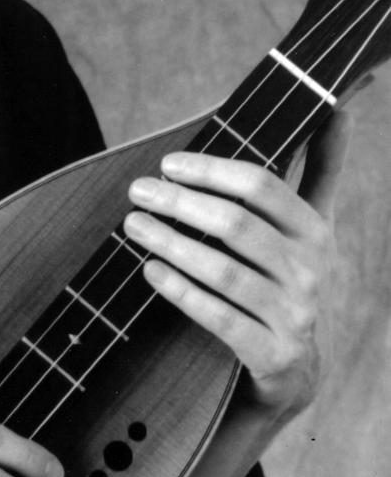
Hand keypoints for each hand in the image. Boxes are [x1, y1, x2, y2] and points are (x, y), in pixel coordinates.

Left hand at [123, 111, 349, 420]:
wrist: (297, 370)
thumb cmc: (291, 278)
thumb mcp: (312, 225)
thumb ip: (322, 168)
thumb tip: (343, 107)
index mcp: (315, 232)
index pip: (262, 186)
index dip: (211, 170)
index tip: (167, 163)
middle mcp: (311, 271)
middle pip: (236, 224)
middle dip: (179, 202)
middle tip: (137, 190)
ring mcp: (294, 315)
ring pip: (223, 271)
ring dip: (170, 243)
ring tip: (133, 224)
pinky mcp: (272, 354)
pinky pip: (219, 317)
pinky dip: (181, 291)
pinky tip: (150, 270)